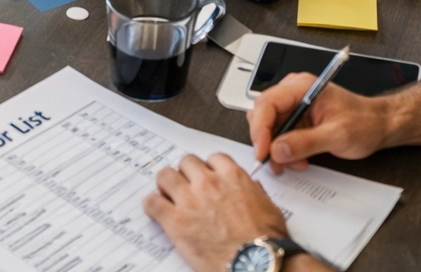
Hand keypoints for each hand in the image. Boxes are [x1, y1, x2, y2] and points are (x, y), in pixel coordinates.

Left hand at [143, 153, 289, 271]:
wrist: (257, 264)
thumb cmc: (266, 242)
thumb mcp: (269, 209)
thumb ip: (254, 193)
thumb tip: (250, 189)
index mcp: (233, 177)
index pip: (213, 158)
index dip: (209, 168)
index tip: (207, 177)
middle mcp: (209, 183)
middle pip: (186, 162)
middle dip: (186, 174)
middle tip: (187, 187)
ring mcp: (190, 200)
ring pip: (165, 175)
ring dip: (166, 185)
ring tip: (168, 196)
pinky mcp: (175, 221)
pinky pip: (152, 202)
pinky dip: (152, 206)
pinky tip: (157, 213)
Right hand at [249, 73, 390, 172]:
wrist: (380, 124)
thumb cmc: (365, 122)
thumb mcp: (337, 135)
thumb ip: (306, 142)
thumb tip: (278, 150)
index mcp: (302, 87)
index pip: (267, 103)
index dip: (260, 129)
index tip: (263, 152)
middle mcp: (294, 92)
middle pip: (262, 115)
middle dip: (267, 142)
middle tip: (276, 163)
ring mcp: (294, 105)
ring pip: (270, 127)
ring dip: (277, 149)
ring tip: (295, 163)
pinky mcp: (297, 118)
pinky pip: (280, 134)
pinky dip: (285, 150)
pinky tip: (299, 159)